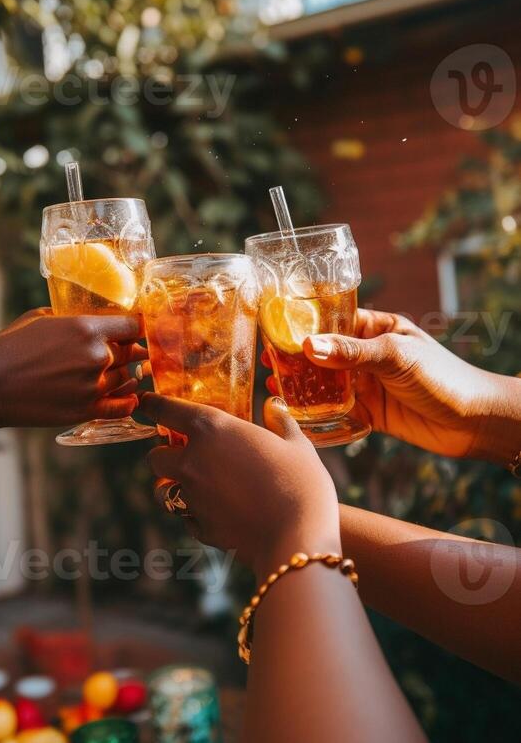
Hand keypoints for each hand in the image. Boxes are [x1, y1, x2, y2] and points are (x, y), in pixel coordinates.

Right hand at [0, 310, 146, 431]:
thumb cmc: (7, 349)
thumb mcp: (37, 318)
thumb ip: (69, 316)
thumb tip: (84, 317)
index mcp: (87, 328)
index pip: (132, 325)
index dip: (134, 326)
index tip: (132, 328)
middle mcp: (97, 357)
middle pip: (133, 351)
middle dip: (130, 349)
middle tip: (128, 350)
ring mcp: (94, 386)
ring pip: (127, 378)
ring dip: (125, 374)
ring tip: (120, 371)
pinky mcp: (87, 411)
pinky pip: (123, 406)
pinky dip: (128, 401)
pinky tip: (126, 396)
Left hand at [141, 393, 339, 574]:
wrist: (298, 538)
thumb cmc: (301, 482)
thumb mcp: (296, 444)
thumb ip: (280, 422)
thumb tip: (274, 407)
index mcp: (211, 429)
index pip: (167, 410)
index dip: (153, 405)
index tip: (145, 402)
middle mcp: (192, 462)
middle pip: (155, 457)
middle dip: (164, 455)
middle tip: (184, 453)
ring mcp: (192, 498)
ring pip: (164, 492)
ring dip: (174, 487)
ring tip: (197, 487)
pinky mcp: (200, 528)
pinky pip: (188, 518)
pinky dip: (196, 515)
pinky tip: (218, 513)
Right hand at [266, 308, 519, 463]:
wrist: (475, 422)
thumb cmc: (442, 377)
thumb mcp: (394, 356)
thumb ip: (351, 352)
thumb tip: (307, 346)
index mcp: (378, 329)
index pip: (334, 320)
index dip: (304, 324)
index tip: (275, 329)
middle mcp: (369, 355)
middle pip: (324, 353)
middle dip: (295, 358)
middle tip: (267, 363)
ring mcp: (369, 384)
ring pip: (327, 383)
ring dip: (302, 386)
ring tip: (274, 388)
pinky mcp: (371, 413)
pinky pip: (337, 411)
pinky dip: (317, 413)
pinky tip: (295, 414)